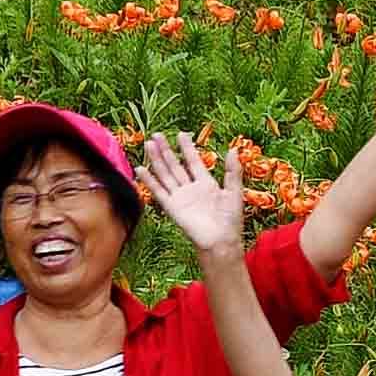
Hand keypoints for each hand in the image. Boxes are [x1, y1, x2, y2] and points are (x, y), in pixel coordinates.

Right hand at [127, 128, 253, 254]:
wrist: (220, 240)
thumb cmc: (230, 219)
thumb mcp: (234, 192)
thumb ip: (233, 172)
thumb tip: (233, 150)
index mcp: (206, 183)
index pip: (193, 161)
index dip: (187, 148)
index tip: (181, 134)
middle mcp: (190, 188)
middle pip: (175, 165)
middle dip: (166, 150)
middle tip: (157, 135)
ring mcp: (179, 197)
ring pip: (165, 174)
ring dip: (156, 160)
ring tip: (148, 145)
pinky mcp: (172, 207)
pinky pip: (158, 191)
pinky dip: (149, 181)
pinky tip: (141, 169)